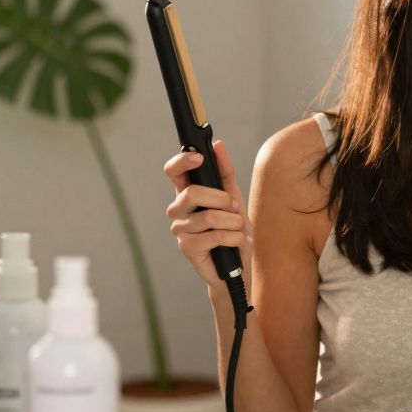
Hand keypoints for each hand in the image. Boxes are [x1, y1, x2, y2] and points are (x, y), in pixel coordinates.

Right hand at [163, 140, 254, 290]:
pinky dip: (235, 237)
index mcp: (187, 194)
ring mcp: (180, 229)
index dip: (182, 161)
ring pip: (210, 216)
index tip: (199, 156)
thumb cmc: (232, 231)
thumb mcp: (234, 199)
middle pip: (193, 193)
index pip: (173, 171)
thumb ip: (225, 172)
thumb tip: (218, 145)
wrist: (237, 266)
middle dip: (223, 199)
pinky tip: (238, 242)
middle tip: (235, 208)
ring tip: (238, 229)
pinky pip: (215, 235)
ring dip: (234, 222)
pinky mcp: (187, 247)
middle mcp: (178, 210)